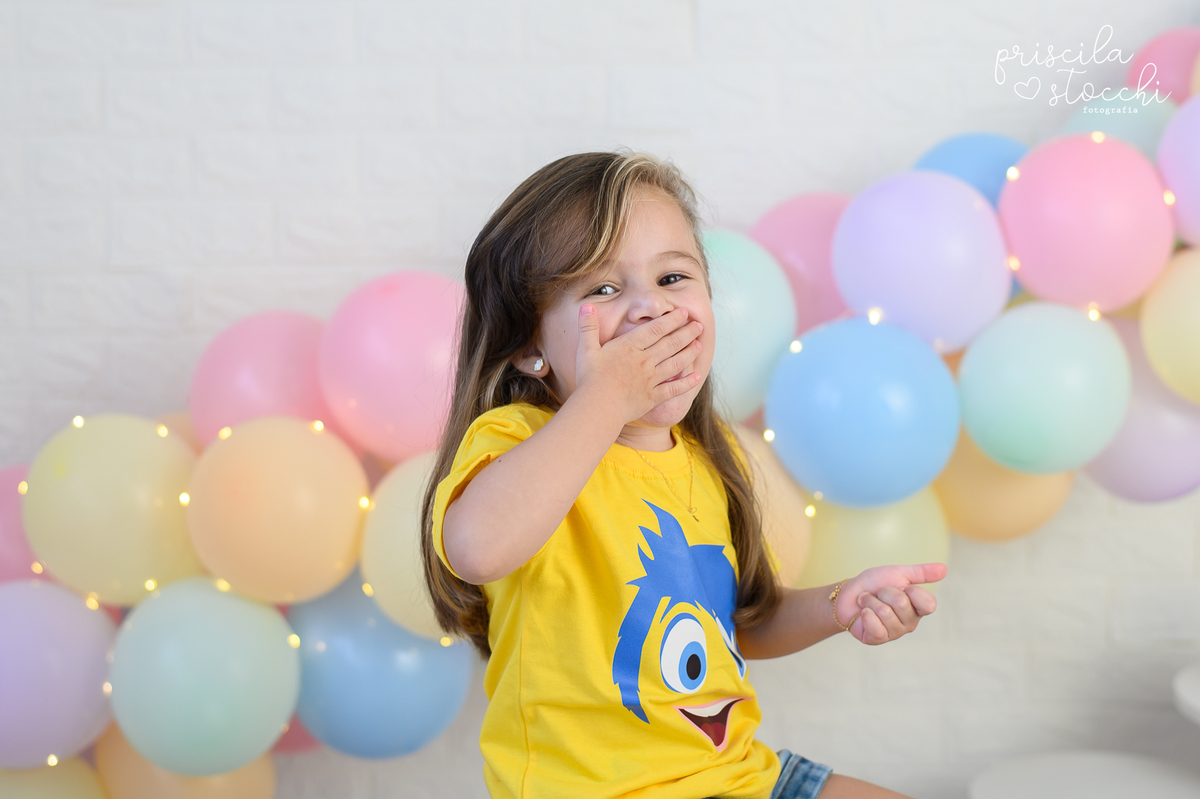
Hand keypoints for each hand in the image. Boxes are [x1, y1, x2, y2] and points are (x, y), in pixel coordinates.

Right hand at [574, 304, 703, 423]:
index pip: (655, 329)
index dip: (671, 320)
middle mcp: (644, 360)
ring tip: (700, 345)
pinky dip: (686, 383)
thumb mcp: (585, 349)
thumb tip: (586, 306)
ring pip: (675, 363)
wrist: (598, 407)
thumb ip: (587, 327)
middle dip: (686, 333)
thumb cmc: (589, 379)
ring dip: (689, 353)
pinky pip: (674, 389)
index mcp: (629, 347)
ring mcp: (651, 379)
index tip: (683, 312)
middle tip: (699, 325)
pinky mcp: (653, 397)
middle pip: (670, 343)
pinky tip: (697, 377)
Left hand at [835, 563, 945, 644]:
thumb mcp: (898, 573)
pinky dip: (865, 614)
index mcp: (918, 607)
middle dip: (884, 592)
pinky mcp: (877, 639)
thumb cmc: (874, 584)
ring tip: (868, 602)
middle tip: (878, 593)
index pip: (929, 604)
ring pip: (885, 612)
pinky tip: (863, 614)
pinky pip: (875, 626)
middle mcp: (910, 622)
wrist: (848, 594)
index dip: (913, 592)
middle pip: (901, 603)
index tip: (903, 586)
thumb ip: (921, 573)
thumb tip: (945, 568)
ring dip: (870, 601)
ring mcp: (894, 633)